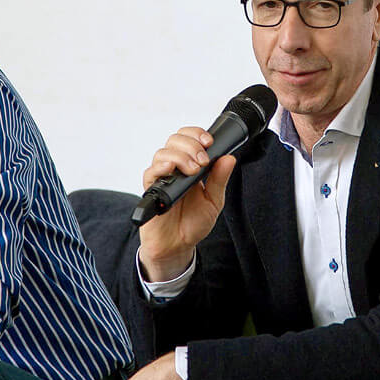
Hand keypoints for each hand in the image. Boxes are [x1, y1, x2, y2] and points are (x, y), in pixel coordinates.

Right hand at [138, 127, 235, 281]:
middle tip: (203, 160)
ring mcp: (162, 177)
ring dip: (180, 156)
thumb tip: (229, 158)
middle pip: (175, 140)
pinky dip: (161, 166)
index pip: (189, 138)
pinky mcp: (151, 189)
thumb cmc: (193, 223)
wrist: (178, 246)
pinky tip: (171, 169)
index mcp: (190, 166)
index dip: (197, 134)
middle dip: (191, 145)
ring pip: (163, 152)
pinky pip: (151, 172)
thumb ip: (220, 179)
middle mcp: (174, 168)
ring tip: (193, 170)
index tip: (209, 142)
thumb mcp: (214, 200)